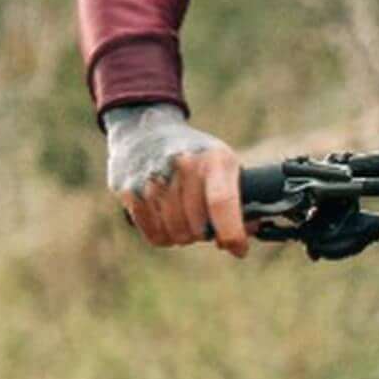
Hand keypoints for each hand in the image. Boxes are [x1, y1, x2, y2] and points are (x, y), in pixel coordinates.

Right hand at [106, 103, 250, 256]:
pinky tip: (167, 218)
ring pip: (177, 235)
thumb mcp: (222, 163)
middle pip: (199, 227)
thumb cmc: (194, 155)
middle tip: (205, 221)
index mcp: (213, 159)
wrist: (144, 130)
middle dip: (206, 233)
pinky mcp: (130, 191)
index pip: (222, 202)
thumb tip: (248, 236)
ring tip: (185, 217)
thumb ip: (239, 199)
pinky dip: (165, 236)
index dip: (232, 233)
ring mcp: (153, 179)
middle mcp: (182, 165)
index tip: (239, 249)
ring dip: (185, 235)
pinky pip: (155, 236)